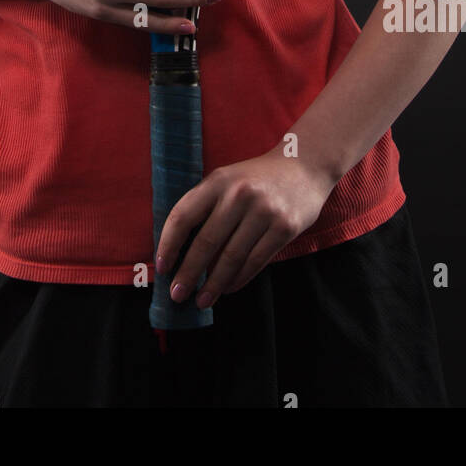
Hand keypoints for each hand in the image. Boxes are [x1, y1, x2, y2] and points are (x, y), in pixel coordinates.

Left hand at [155, 150, 337, 307]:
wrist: (303, 166)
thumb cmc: (256, 178)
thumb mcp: (227, 179)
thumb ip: (206, 206)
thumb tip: (180, 250)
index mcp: (218, 180)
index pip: (184, 215)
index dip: (169, 244)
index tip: (162, 268)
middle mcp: (239, 194)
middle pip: (206, 242)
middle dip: (189, 273)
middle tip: (177, 294)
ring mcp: (264, 211)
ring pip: (231, 257)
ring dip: (214, 284)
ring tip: (202, 300)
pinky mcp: (284, 227)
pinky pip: (256, 261)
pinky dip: (239, 279)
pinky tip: (228, 289)